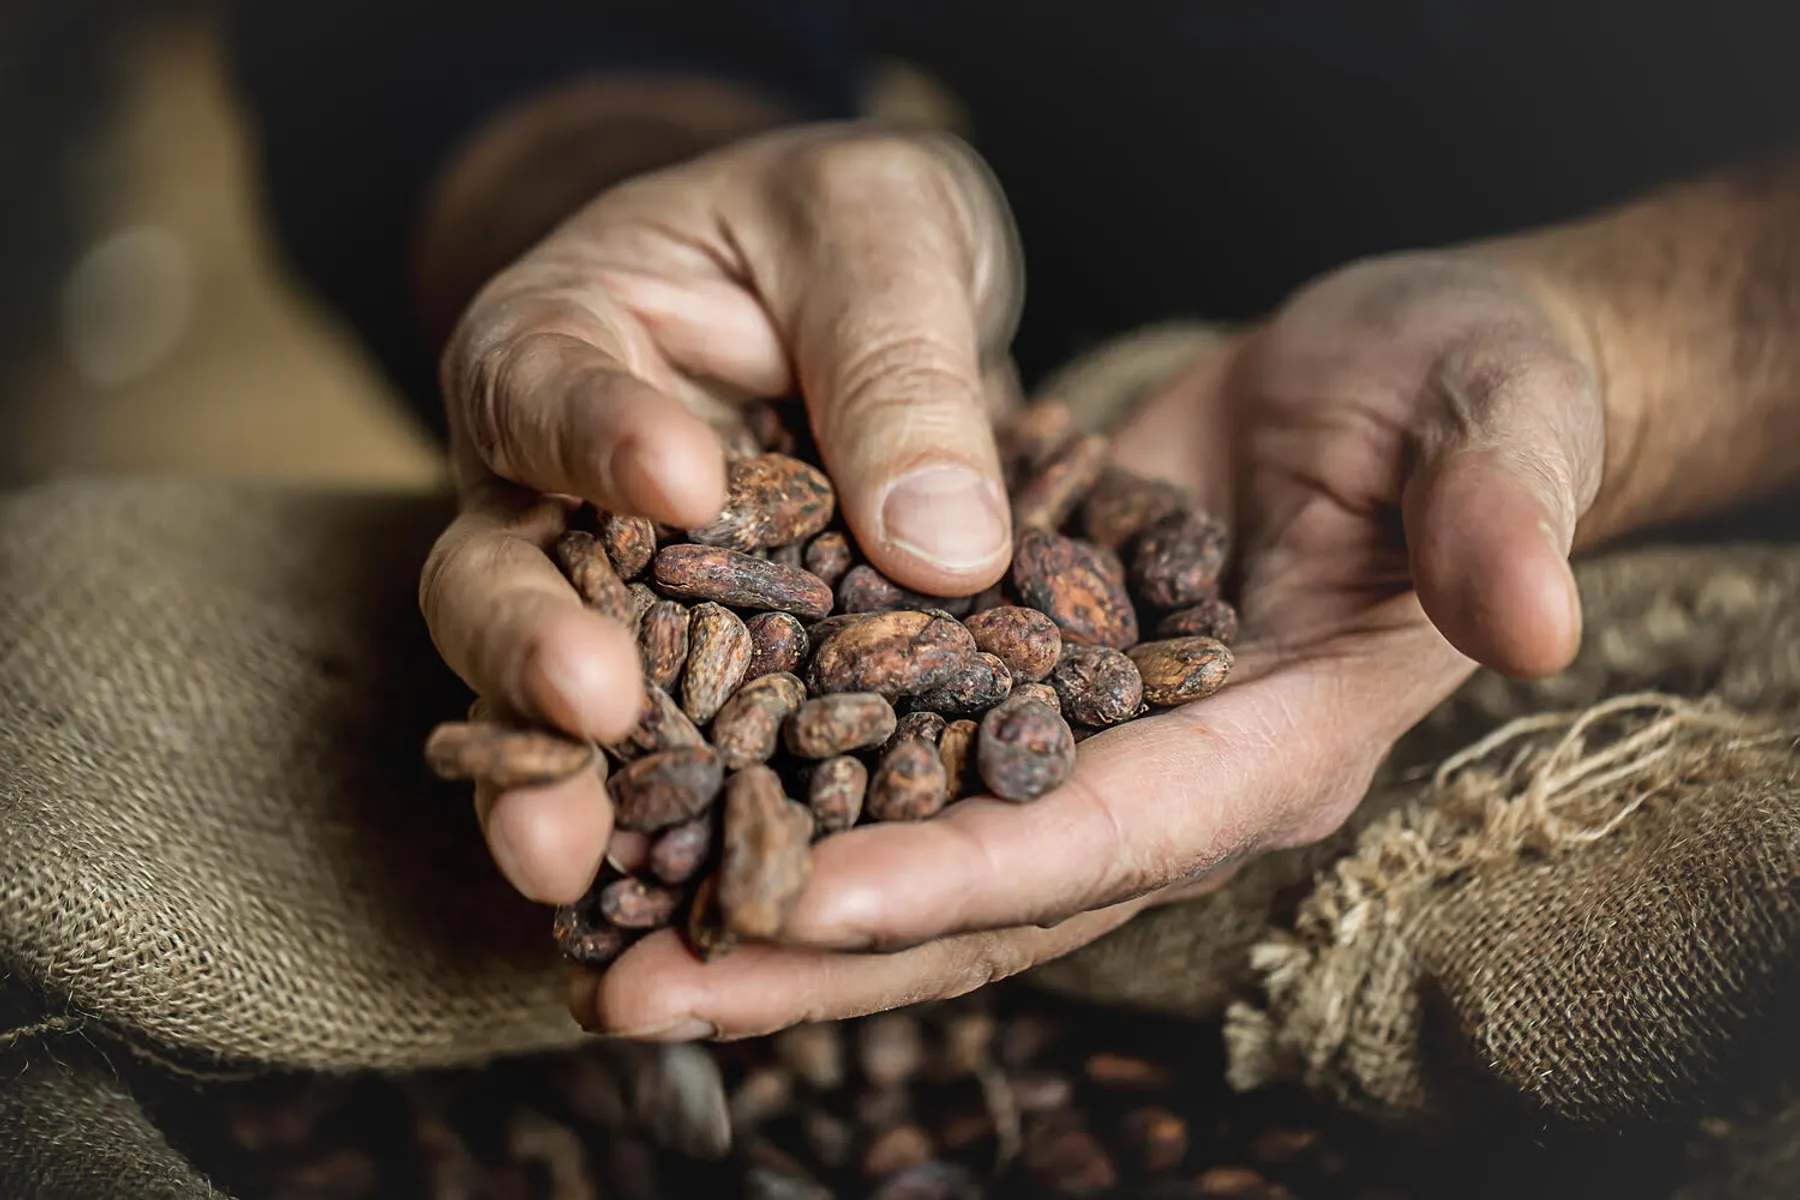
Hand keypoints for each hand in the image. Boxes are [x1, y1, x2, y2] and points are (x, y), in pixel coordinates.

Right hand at [418, 124, 1025, 902]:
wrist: (855, 289)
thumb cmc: (847, 228)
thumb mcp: (886, 227)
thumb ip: (899, 361)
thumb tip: (944, 550)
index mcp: (567, 337)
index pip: (549, 384)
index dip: (597, 437)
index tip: (679, 481)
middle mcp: (551, 491)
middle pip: (496, 574)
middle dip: (527, 649)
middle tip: (589, 705)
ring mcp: (611, 603)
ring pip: (549, 702)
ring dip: (557, 782)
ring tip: (572, 862)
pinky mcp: (692, 684)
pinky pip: (670, 759)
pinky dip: (674, 825)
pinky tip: (693, 900)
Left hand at [575, 252, 1618, 1040]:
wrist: (1400, 381)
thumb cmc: (1462, 391)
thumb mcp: (1492, 418)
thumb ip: (1500, 513)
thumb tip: (1535, 617)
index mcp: (1271, 742)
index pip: (1106, 835)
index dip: (960, 876)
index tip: (800, 903)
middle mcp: (1163, 773)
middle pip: (979, 896)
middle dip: (812, 950)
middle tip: (636, 989)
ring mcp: (1088, 737)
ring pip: (910, 847)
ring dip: (762, 900)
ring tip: (602, 939)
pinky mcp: (1025, 677)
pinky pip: (891, 752)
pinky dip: (780, 782)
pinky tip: (656, 794)